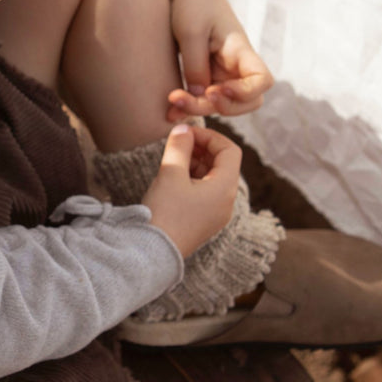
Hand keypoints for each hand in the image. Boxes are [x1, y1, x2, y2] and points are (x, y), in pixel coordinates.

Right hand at [143, 124, 240, 257]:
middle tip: (179, 142)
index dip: (210, 136)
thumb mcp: (170, 173)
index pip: (229, 151)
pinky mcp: (203, 222)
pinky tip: (174, 178)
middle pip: (223, 165)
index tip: (187, 132)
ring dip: (196, 163)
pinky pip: (205, 193)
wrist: (152, 252)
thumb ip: (179, 146)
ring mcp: (216, 214)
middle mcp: (226, 202)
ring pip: (213, 179)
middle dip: (203, 149)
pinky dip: (193, 179)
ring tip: (173, 158)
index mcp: (225, 188)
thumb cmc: (164, 212)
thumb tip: (184, 129)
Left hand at [159, 0, 273, 119]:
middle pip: (246, 101)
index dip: (247, 92)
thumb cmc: (192, 3)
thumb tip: (199, 95)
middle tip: (185, 99)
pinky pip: (204, 99)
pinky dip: (190, 107)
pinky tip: (170, 112)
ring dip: (200, 109)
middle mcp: (236, 66)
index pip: (262, 80)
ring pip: (223, 105)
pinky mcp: (206, 77)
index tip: (219, 90)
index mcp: (240, 49)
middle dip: (219, 108)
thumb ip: (196, 64)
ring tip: (172, 104)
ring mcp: (223, 73)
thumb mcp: (190, 31)